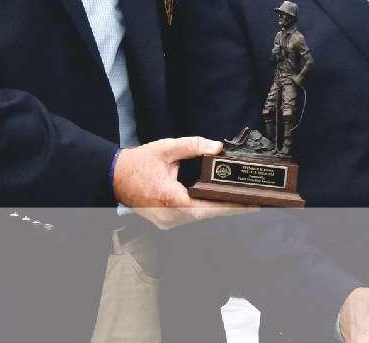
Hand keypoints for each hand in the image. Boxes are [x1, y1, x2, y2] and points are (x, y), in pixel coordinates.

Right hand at [113, 136, 254, 228]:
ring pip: (200, 217)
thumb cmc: (139, 164)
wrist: (115, 177)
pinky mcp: (167, 222)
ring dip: (217, 209)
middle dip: (230, 207)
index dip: (231, 206)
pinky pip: (191, 217)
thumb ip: (193, 146)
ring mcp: (168, 222)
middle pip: (208, 214)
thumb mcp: (167, 149)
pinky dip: (204, 209)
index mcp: (170, 198)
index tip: (251, 204)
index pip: (208, 206)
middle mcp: (170, 215)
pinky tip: (217, 202)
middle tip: (253, 201)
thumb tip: (216, 147)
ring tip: (239, 200)